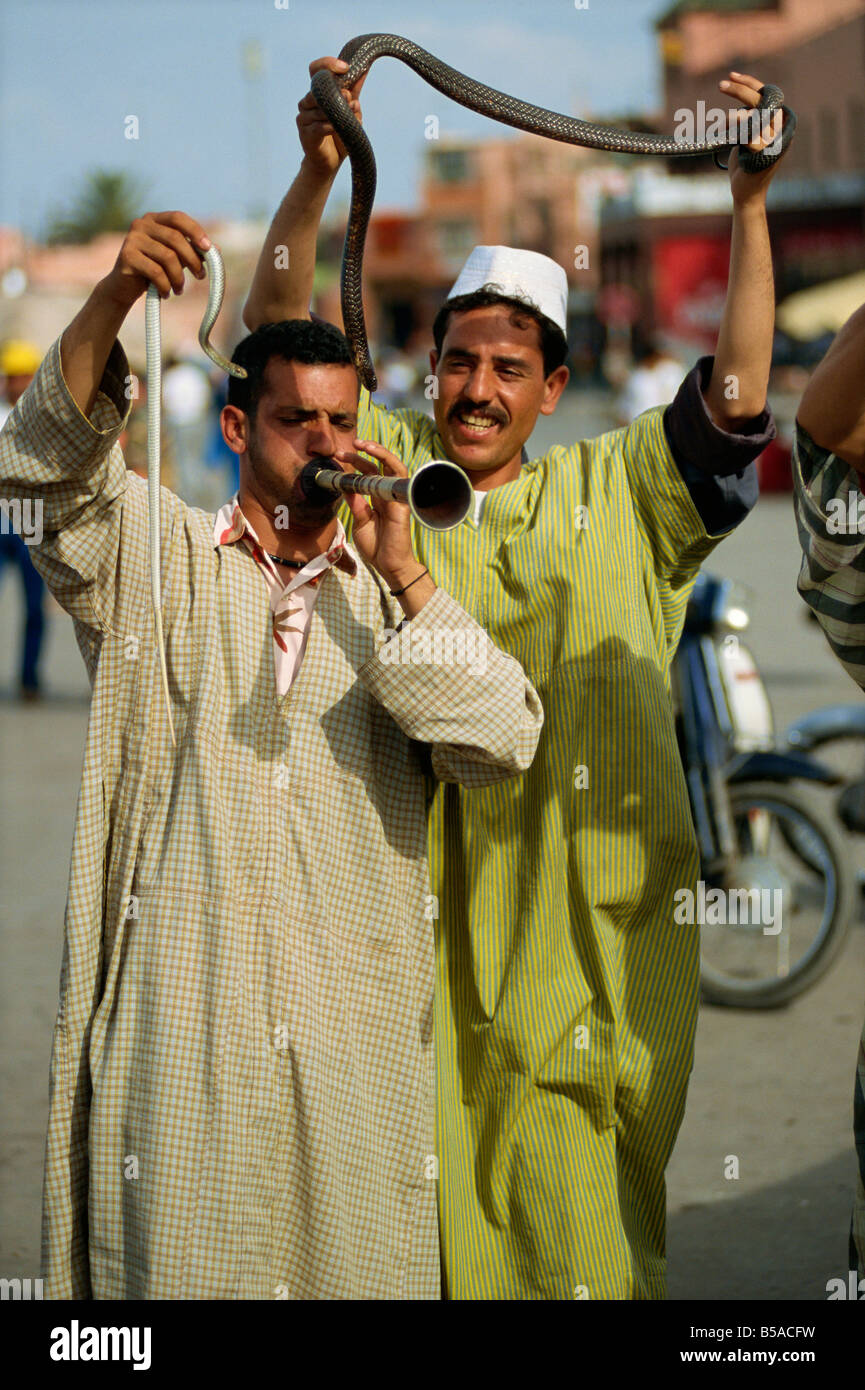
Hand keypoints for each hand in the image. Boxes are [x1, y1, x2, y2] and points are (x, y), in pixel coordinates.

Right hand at [100, 211, 210, 311]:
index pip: (178, 218)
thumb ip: (192, 251)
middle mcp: (141, 224)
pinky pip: (156, 272)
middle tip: (201, 276)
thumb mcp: (174, 259)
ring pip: (168, 257)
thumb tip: (217, 250)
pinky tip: (166, 293)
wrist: (123, 288)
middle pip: (175, 238)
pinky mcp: (126, 256)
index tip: (209, 249)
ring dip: (179, 277)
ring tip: (179, 289)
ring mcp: (132, 239)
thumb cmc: (152, 271)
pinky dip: (165, 286)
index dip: (195, 231)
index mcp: (154, 220)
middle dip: (193, 259)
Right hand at [297, 56, 366, 175]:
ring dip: (336, 112)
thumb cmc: (340, 135)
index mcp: (317, 93)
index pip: (316, 69)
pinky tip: (337, 129)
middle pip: (319, 88)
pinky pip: (319, 125)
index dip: (328, 64)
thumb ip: (354, 93)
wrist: (330, 162)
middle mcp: (307, 101)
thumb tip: (364, 70)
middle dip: (337, 92)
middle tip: (350, 99)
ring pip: (320, 107)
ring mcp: (304, 117)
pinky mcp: (305, 132)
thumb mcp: (351, 112)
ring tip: (347, 118)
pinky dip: (331, 126)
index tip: (345, 67)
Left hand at [332, 440, 423, 588]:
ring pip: (393, 465)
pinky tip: (379, 457)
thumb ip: (356, 506)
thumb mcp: (360, 523)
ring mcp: (395, 497)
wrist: (389, 565)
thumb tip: (346, 488)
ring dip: (379, 452)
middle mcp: (387, 494)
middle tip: (344, 450)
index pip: (367, 474)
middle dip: (362, 455)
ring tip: (364, 445)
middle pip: (377, 466)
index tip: (338, 457)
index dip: (354, 464)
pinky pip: (401, 478)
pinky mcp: (402, 502)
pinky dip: (391, 465)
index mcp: (376, 499)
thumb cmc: (377, 547)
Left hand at [719, 72, 787, 204]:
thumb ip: (749, 119)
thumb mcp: (747, 135)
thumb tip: (740, 100)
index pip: (768, 94)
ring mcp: (774, 142)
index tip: (732, 76)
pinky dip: (737, 128)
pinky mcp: (763, 154)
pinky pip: (749, 134)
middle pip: (763, 100)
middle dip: (741, 90)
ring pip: (756, 116)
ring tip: (723, 111)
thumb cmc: (745, 164)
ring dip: (737, 109)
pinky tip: (725, 125)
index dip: (750, 83)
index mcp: (780, 122)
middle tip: (721, 84)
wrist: (746, 193)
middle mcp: (780, 130)